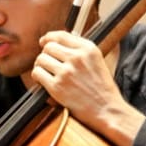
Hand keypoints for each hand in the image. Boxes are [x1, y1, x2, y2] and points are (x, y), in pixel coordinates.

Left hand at [32, 31, 142, 145]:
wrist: (107, 110)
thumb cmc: (103, 89)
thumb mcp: (98, 61)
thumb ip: (81, 51)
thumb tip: (60, 43)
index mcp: (88, 49)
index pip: (61, 35)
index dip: (49, 38)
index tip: (44, 41)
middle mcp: (77, 57)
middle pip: (49, 47)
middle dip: (46, 54)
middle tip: (48, 63)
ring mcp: (66, 72)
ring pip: (41, 59)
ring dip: (40, 66)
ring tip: (45, 73)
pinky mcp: (57, 86)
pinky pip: (37, 73)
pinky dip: (37, 77)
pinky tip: (43, 81)